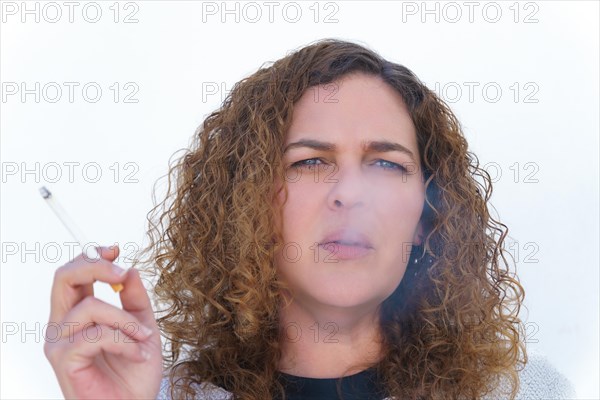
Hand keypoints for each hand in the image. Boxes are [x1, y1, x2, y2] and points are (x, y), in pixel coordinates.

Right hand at [44, 245, 162, 398]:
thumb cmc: (135, 372)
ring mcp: (60, 343)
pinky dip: (124, 341)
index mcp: (77, 314)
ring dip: (126, 321)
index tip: (116, 249)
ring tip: (144, 339)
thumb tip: (130, 269)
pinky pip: (96, 335)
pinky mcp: (65, 361)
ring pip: (90, 308)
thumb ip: (135, 299)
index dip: (91, 256)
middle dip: (95, 267)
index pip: (72, 275)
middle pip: (64, 278)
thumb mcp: (143, 327)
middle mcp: (62, 325)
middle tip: (121, 272)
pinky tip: (137, 354)